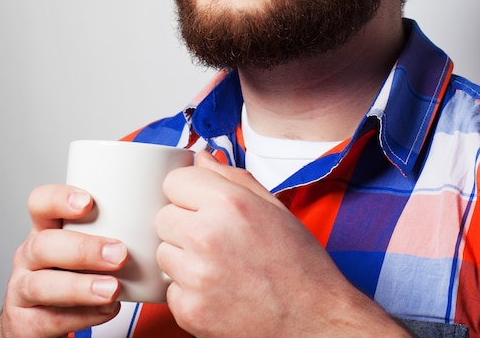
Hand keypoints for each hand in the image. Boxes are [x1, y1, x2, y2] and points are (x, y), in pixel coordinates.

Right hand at [0, 184, 127, 337]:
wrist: (42, 317)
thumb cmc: (72, 271)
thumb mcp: (83, 242)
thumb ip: (107, 228)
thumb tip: (157, 212)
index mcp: (44, 228)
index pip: (40, 203)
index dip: (59, 199)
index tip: (88, 202)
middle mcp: (29, 255)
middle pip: (43, 245)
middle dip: (83, 249)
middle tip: (119, 253)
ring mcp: (22, 289)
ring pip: (42, 285)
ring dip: (81, 286)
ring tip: (113, 288)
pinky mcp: (26, 322)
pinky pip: (51, 319)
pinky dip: (83, 315)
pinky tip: (107, 309)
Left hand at [155, 151, 411, 337]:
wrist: (316, 323)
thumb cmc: (300, 267)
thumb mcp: (273, 207)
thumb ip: (231, 177)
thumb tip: (202, 158)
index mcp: (228, 204)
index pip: (173, 181)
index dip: (188, 192)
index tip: (199, 203)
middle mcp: (207, 236)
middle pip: (163, 216)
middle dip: (183, 223)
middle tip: (214, 238)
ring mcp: (196, 275)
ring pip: (163, 251)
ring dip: (183, 257)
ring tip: (219, 265)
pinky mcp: (190, 310)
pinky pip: (170, 287)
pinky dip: (188, 290)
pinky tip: (218, 289)